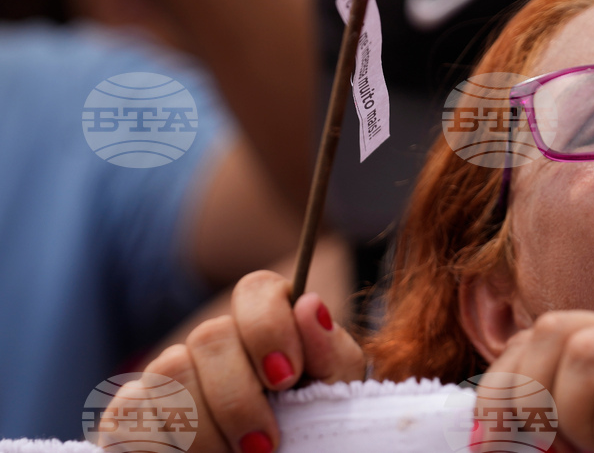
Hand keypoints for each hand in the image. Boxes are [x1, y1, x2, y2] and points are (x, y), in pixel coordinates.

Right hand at [99, 271, 365, 452]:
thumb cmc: (311, 425)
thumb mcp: (333, 393)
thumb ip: (330, 353)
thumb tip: (309, 305)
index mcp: (266, 322)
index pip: (256, 289)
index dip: (268, 328)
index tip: (285, 379)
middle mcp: (214, 339)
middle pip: (209, 334)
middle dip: (238, 396)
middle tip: (264, 445)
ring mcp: (168, 371)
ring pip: (167, 370)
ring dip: (203, 427)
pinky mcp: (131, 411)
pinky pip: (127, 412)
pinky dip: (160, 444)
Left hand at [479, 311, 593, 452]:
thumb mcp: (580, 441)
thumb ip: (540, 424)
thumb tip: (483, 431)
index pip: (536, 335)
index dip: (501, 389)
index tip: (492, 444)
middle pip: (557, 328)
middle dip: (538, 401)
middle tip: (569, 449)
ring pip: (587, 350)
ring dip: (582, 421)